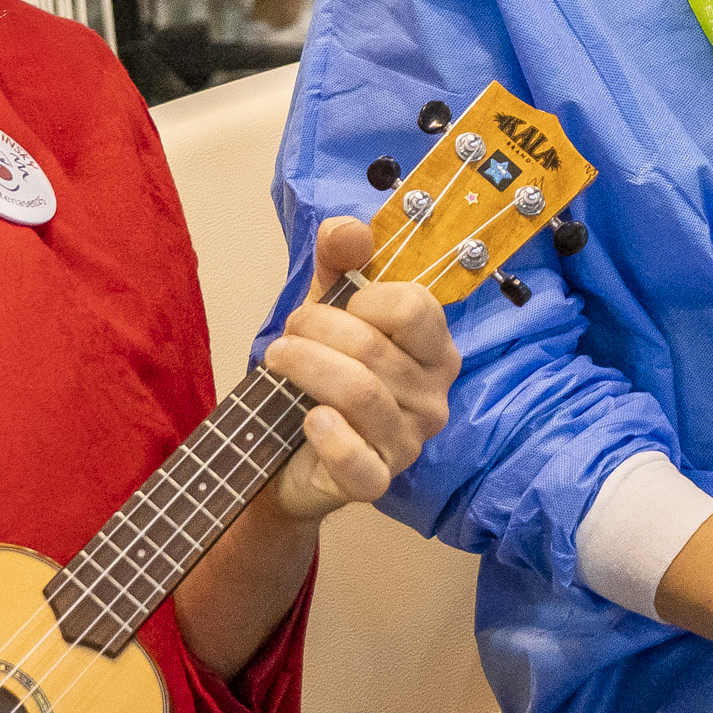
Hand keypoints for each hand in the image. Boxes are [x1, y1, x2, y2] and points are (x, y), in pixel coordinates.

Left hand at [260, 215, 456, 522]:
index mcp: (435, 350)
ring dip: (304, 366)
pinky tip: (308, 419)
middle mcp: (434, 398)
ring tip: (277, 360)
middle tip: (286, 334)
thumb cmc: (322, 371)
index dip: (364, 297)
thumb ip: (339, 260)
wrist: (288, 449)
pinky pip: (357, 459)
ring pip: (358, 392)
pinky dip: (327, 434)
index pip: (415, 307)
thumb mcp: (329, 306)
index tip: (334, 302)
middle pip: (373, 346)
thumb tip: (348, 231)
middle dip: (314, 328)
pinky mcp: (377, 482)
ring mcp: (408, 443)